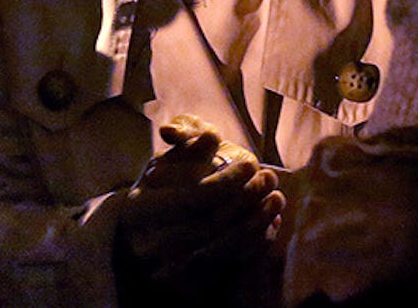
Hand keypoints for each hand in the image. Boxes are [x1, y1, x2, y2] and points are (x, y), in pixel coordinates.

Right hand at [118, 116, 284, 288]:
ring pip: (223, 247)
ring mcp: (170, 267)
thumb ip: (187, 139)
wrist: (148, 230)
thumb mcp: (168, 157)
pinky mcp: (191, 282)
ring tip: (276, 197)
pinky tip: (269, 223)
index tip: (251, 162)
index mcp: (141, 206)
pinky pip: (231, 266)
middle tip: (270, 177)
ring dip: (256, 221)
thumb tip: (210, 136)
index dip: (225, 180)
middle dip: (247, 199)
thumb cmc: (162, 184)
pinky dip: (254, 245)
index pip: (191, 197)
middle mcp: (151, 241)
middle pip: (210, 224)